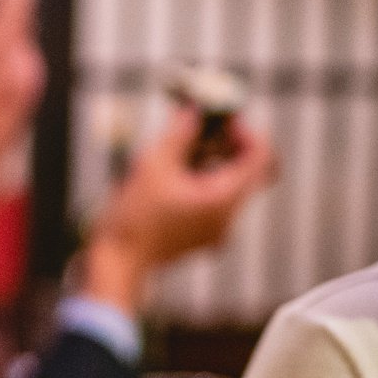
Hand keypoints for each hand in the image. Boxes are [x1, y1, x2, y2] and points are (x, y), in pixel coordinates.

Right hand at [79, 107, 276, 309]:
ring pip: (232, 187)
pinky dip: (204, 182)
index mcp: (223, 200)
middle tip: (206, 130)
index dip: (247, 133)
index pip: (260, 158)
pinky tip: (176, 174)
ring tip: (185, 150)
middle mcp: (227, 218)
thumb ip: (179, 134)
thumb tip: (194, 113)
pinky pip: (215, 202)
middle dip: (231, 146)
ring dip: (215, 163)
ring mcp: (216, 230)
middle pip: (249, 172)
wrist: (117, 263)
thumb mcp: (154, 166)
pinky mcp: (202, 235)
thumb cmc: (134, 220)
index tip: (225, 121)